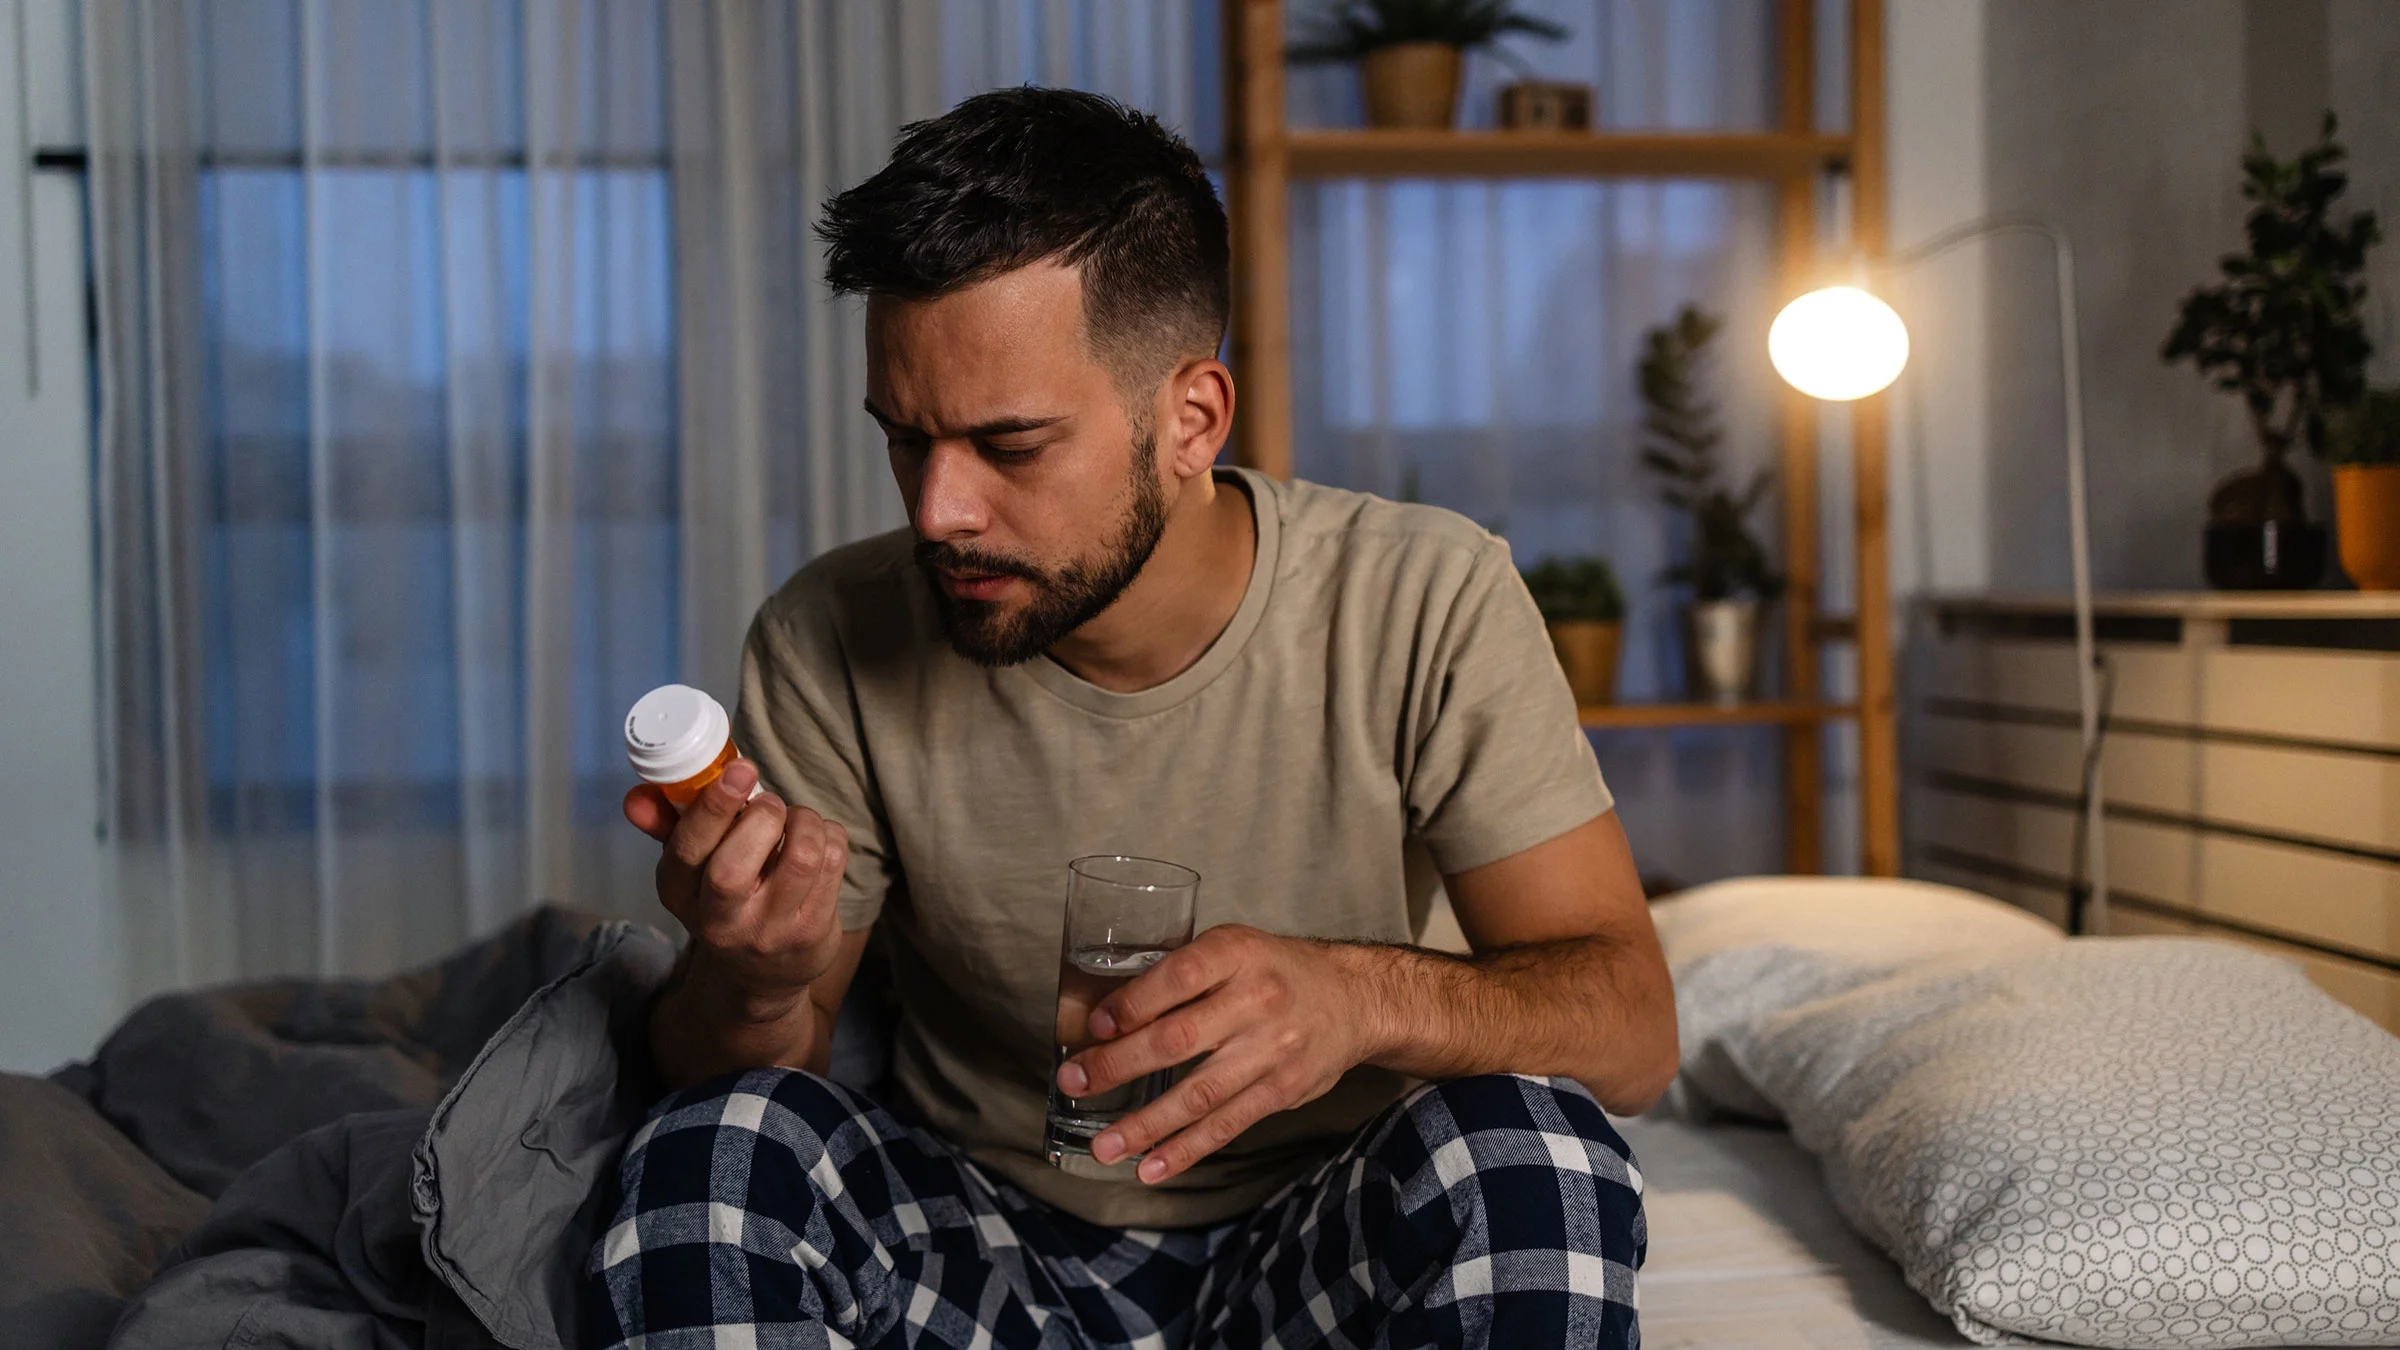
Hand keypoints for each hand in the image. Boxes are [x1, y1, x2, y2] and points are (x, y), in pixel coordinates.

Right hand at [626, 759, 847, 1020]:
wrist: (764, 975)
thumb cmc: (726, 900)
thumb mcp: (691, 871)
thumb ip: (668, 826)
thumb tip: (635, 798)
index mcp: (681, 895)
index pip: (687, 852)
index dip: (713, 806)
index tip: (740, 768)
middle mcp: (720, 921)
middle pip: (734, 866)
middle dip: (762, 815)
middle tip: (768, 804)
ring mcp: (770, 930)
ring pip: (800, 857)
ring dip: (804, 820)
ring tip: (796, 819)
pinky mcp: (813, 930)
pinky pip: (831, 861)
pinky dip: (829, 834)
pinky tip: (817, 841)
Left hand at [1054, 925, 1376, 1183]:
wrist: (1353, 999)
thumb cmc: (1274, 971)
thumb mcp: (1232, 948)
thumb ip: (1180, 975)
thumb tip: (1103, 1017)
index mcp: (1237, 953)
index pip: (1179, 976)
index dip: (1133, 1003)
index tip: (1094, 1026)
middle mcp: (1257, 1000)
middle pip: (1179, 1039)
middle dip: (1118, 1065)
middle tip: (1074, 1083)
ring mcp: (1273, 1051)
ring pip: (1199, 1094)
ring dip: (1145, 1124)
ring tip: (1103, 1146)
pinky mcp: (1282, 1091)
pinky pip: (1226, 1125)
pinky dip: (1186, 1149)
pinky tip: (1151, 1166)